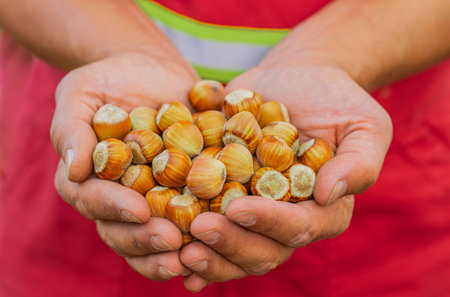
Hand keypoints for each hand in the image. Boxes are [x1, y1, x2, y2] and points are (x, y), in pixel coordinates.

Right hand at [52, 51, 197, 279]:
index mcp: (88, 178)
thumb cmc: (111, 78)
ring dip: (171, 252)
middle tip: (171, 242)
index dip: (114, 208)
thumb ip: (71, 128)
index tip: (139, 210)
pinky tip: (220, 240)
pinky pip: (190, 217)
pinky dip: (201, 235)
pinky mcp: (184, 190)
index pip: (92, 201)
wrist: (153, 69)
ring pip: (154, 235)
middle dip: (145, 240)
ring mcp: (152, 197)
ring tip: (193, 257)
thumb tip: (72, 170)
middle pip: (122, 231)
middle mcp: (119, 196)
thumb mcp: (81, 92)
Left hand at [179, 63, 391, 290]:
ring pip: (233, 248)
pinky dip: (189, 243)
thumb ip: (359, 162)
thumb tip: (330, 193)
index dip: (270, 223)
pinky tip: (167, 252)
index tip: (239, 208)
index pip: (300, 227)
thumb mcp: (364, 124)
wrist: (294, 78)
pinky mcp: (226, 196)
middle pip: (262, 248)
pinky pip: (209, 227)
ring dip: (207, 255)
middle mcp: (286, 219)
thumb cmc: (334, 99)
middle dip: (231, 244)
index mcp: (322, 209)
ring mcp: (254, 211)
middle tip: (199, 230)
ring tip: (177, 248)